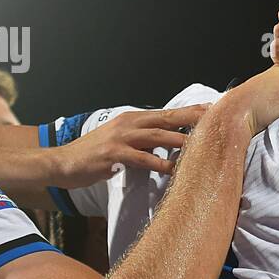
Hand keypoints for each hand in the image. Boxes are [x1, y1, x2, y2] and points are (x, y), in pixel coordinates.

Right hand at [54, 105, 208, 185]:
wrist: (63, 162)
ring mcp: (120, 138)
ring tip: (202, 144)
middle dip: (192, 119)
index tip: (212, 110)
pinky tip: (172, 168)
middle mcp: (129, 124)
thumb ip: (144, 139)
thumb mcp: (121, 140)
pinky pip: (141, 158)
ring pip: (157, 135)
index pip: (167, 113)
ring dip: (181, 139)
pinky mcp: (113, 154)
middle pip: (166, 118)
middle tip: (215, 120)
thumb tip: (169, 142)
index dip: (190, 111)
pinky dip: (158, 162)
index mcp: (133, 119)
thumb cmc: (95, 154)